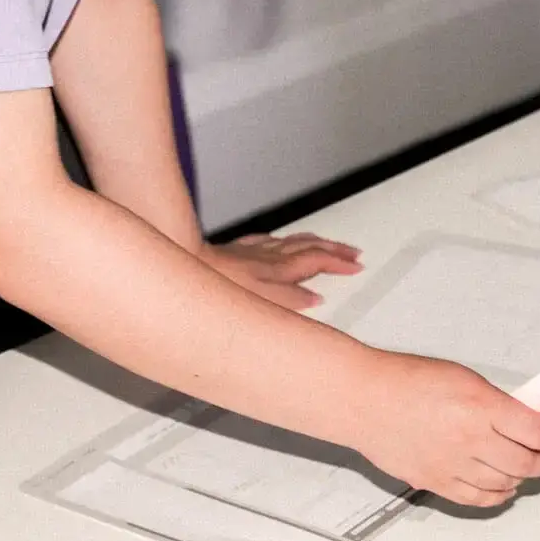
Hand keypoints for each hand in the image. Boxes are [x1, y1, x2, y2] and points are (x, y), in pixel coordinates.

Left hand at [201, 233, 362, 309]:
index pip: (317, 261)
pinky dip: (283, 241)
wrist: (183, 262)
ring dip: (315, 242)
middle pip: (310, 247)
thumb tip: (315, 299)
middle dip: (335, 249)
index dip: (339, 263)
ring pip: (292, 241)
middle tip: (352, 253)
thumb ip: (291, 300)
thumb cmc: (216, 286)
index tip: (356, 266)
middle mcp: (269, 256)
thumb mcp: (259, 300)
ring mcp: (253, 251)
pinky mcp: (236, 251)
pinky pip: (268, 240)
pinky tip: (279, 242)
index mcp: (279, 269)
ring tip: (328, 244)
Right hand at [351, 353, 539, 506]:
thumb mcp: (463, 378)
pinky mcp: (435, 483)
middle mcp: (470, 440)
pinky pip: (478, 499)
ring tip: (522, 468)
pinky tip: (501, 487)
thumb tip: (523, 423)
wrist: (364, 400)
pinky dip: (497, 496)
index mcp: (481, 407)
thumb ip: (495, 403)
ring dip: (521, 478)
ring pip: (505, 484)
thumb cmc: (407, 381)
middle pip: (527, 464)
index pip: (537, 433)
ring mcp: (452, 466)